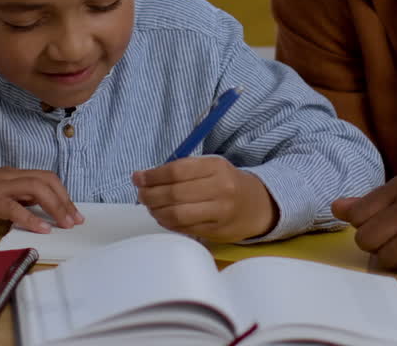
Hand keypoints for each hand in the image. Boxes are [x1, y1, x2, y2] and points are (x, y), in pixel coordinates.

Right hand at [0, 167, 83, 231]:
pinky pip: (14, 207)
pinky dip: (31, 218)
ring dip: (55, 207)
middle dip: (65, 200)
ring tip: (65, 224)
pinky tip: (42, 229)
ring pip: (36, 188)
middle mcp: (7, 177)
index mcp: (10, 174)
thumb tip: (37, 211)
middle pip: (46, 180)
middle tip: (76, 220)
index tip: (74, 212)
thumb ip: (14, 198)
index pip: (45, 177)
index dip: (63, 193)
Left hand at [133, 155, 276, 242]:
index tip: (138, 178)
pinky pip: (185, 228)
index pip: (177, 171)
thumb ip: (182, 170)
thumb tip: (143, 177)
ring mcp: (220, 212)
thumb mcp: (211, 167)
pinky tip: (163, 217)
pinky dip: (168, 223)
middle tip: (141, 194)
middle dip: (151, 195)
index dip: (153, 176)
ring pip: (178, 214)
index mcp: (216, 167)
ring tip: (150, 207)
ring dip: (157, 211)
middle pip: (174, 193)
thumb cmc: (227, 182)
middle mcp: (220, 188)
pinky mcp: (217, 231)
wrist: (258, 205)